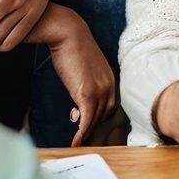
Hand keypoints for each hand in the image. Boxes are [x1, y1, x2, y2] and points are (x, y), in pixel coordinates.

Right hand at [44, 6, 116, 146]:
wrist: (68, 33)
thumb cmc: (72, 49)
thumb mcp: (84, 69)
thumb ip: (85, 85)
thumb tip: (77, 107)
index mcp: (110, 79)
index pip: (108, 106)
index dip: (97, 117)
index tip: (85, 124)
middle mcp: (109, 85)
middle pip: (103, 116)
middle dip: (91, 129)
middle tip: (79, 139)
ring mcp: (100, 89)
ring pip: (94, 120)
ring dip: (85, 134)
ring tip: (75, 144)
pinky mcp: (87, 93)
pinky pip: (86, 120)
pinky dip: (81, 133)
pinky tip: (74, 143)